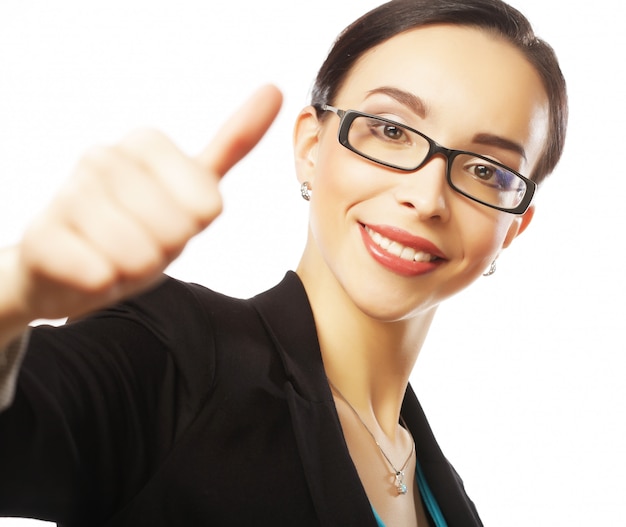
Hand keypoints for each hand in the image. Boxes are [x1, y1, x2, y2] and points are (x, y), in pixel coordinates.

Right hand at [6, 85, 282, 322]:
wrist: (70, 269)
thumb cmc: (139, 228)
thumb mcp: (190, 189)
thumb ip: (232, 144)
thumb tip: (277, 89)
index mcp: (144, 143)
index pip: (207, 203)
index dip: (193, 224)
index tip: (171, 218)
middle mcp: (103, 157)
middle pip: (177, 230)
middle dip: (165, 250)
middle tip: (141, 242)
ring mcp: (68, 192)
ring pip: (139, 254)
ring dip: (134, 269)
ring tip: (114, 256)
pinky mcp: (41, 235)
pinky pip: (98, 273)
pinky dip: (102, 283)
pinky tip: (87, 268)